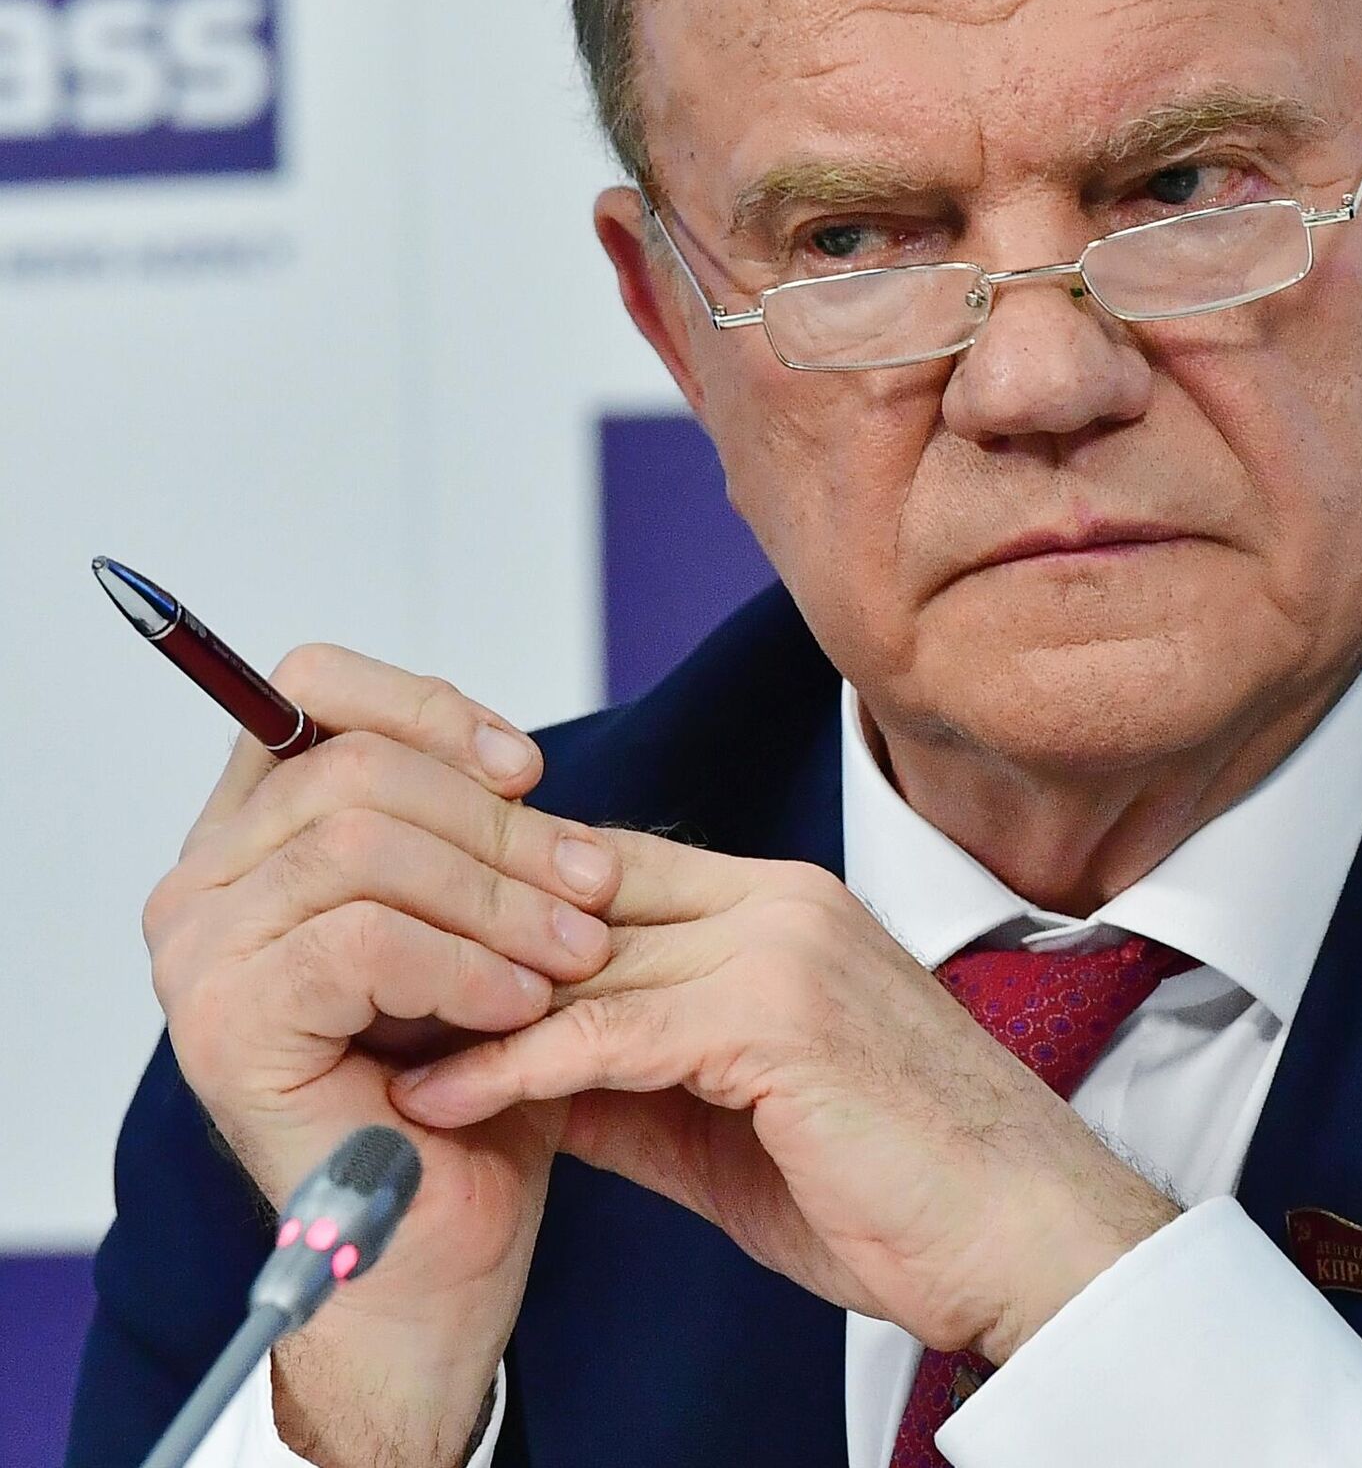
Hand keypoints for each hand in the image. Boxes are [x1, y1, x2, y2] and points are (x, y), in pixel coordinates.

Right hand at [142, 644, 623, 1465]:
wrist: (444, 1238)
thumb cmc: (472, 1070)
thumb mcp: (478, 917)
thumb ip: (467, 828)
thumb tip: (518, 758)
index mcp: (258, 834)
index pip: (311, 691)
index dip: (428, 707)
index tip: (529, 767)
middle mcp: (206, 884)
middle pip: (357, 767)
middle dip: (499, 825)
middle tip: (591, 886)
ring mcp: (202, 955)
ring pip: (365, 847)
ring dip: (498, 899)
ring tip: (576, 954)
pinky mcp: (227, 1025)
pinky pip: (362, 941)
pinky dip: (464, 966)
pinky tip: (521, 1008)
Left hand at [388, 839, 1180, 1366]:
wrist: (1025, 1236)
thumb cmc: (898, 1188)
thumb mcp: (736, 1125)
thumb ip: (636, 1080)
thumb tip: (519, 1075)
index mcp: (784, 907)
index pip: (610, 873)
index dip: (499, 908)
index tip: (405, 953)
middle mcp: (783, 901)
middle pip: (581, 894)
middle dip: (462, 936)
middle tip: (355, 981)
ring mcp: (785, 947)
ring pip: (584, 954)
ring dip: (466, 998)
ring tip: (365, 1034)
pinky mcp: (780, 1015)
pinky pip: (614, 1029)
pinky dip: (517, 1065)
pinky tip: (441, 1096)